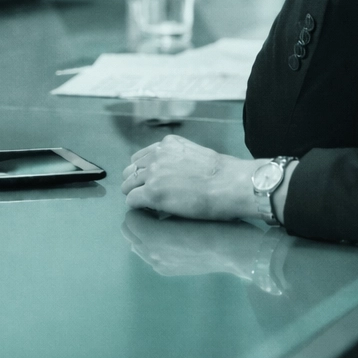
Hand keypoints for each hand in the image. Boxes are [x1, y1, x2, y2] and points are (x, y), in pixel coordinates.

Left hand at [122, 134, 256, 220]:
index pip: (141, 158)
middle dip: (136, 184)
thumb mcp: (195, 156)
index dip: (145, 173)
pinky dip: (138, 207)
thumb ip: (177, 161)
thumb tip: (171, 175)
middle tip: (148, 196)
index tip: (152, 183)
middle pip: (130, 170)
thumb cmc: (223, 174)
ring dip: (136, 195)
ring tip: (149, 206)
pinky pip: (132, 201)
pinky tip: (151, 212)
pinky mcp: (152, 192)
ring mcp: (152, 173)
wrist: (229, 184)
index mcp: (167, 145)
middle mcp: (156, 155)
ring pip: (127, 186)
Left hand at [122, 210, 264, 279]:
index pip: (130, 215)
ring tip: (164, 226)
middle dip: (138, 220)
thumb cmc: (211, 223)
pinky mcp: (166, 271)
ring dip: (144, 234)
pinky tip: (172, 241)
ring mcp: (157, 264)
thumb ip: (161, 208)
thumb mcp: (184, 208)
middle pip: (128, 231)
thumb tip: (149, 207)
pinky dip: (152, 246)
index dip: (142, 206)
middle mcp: (149, 252)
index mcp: (152, 234)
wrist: (232, 250)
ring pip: (136, 244)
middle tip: (156, 213)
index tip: (155, 203)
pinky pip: (148, 256)